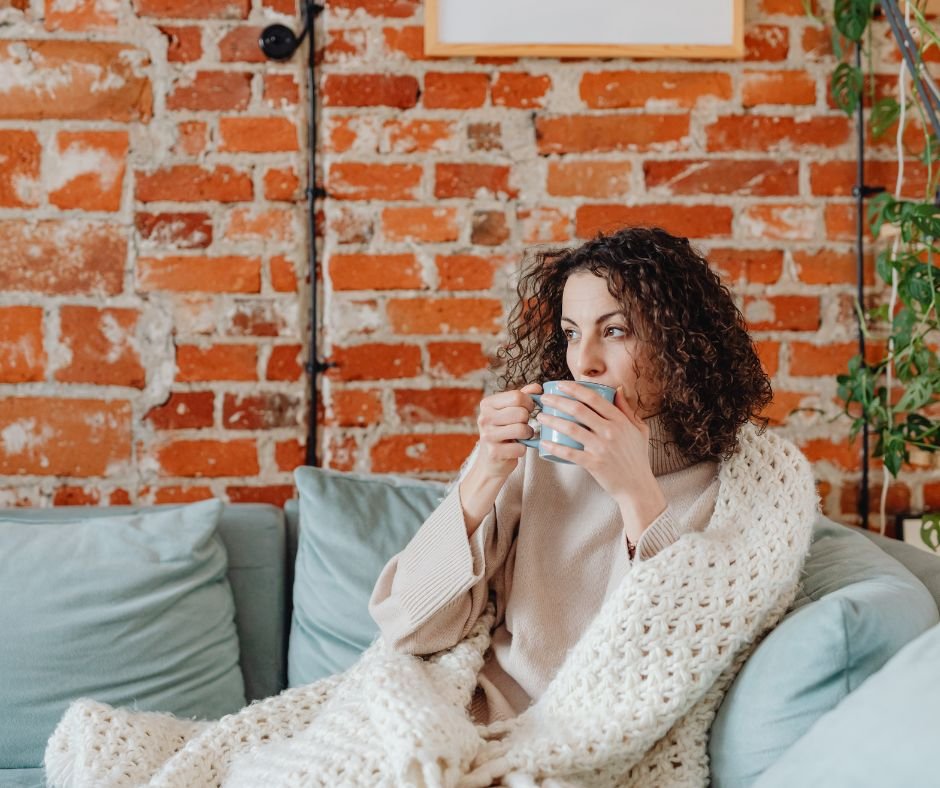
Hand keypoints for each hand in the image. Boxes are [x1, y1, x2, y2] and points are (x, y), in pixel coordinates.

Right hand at [472, 382, 542, 480]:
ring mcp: (487, 436)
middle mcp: (484, 418)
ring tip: (522, 436)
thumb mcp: (509, 411)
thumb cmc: (503, 432)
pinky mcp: (494, 452)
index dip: (529, 403)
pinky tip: (515, 449)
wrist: (491, 461)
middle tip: (523, 425)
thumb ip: (523, 397)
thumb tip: (537, 388)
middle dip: (528, 420)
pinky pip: (520, 447)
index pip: (517, 396)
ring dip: (527, 434)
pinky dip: (523, 449)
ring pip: (522, 429)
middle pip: (521, 412)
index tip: (529, 410)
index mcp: (487, 404)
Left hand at [536, 382, 665, 526]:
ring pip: (571, 429)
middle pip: (578, 410)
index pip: (594, 398)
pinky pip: (570, 453)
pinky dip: (555, 448)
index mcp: (620, 421)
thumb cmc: (637, 457)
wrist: (637, 486)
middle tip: (545, 398)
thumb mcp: (639, 429)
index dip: (575, 389)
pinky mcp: (594, 464)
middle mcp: (611, 431)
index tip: (560, 384)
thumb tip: (618, 389)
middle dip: (558, 401)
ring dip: (552, 420)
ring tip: (540, 417)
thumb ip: (627, 409)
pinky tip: (544, 443)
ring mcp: (602, 448)